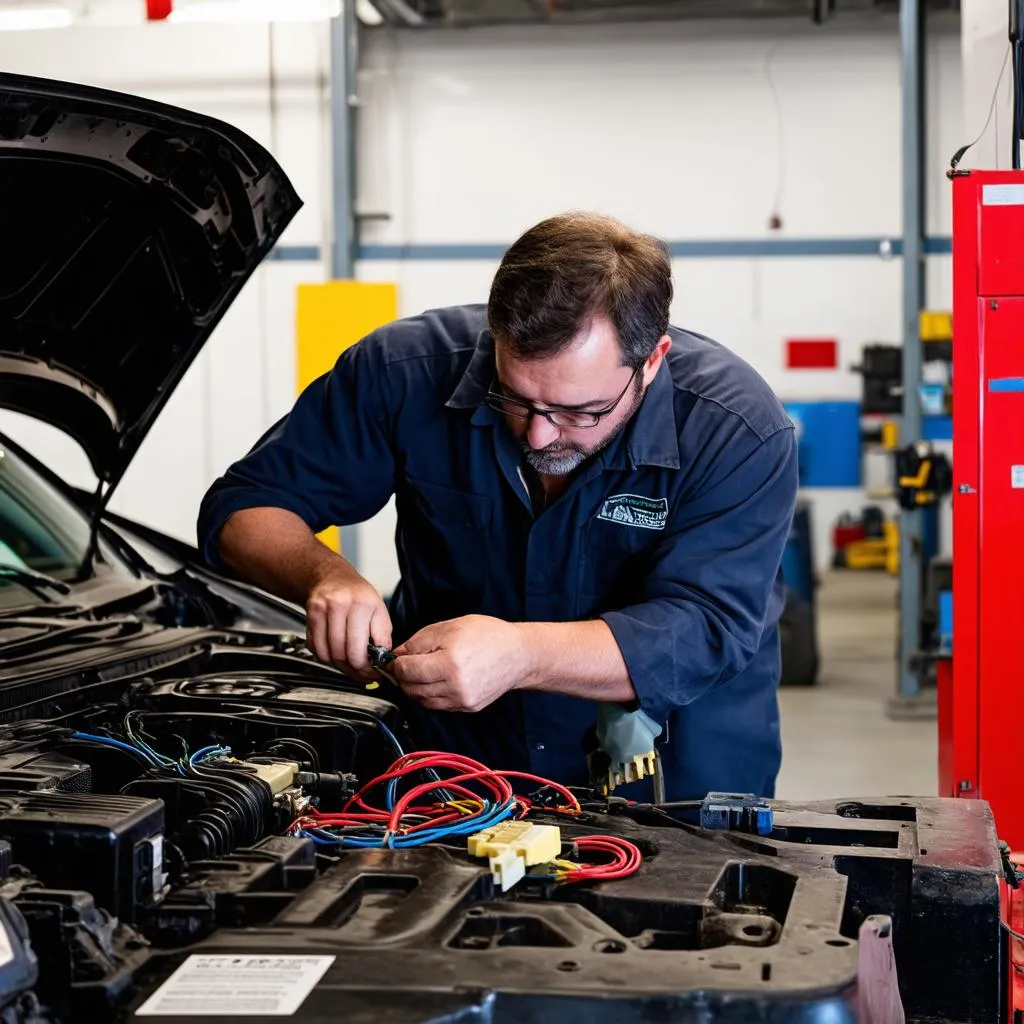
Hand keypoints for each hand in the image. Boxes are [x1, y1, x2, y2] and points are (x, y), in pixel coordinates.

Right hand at [305, 565, 391, 681]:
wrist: (334, 577)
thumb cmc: (358, 594)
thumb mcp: (379, 610)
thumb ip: (382, 636)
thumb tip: (382, 659)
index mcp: (361, 604)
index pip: (357, 649)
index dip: (364, 668)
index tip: (370, 672)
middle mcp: (339, 606)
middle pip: (340, 654)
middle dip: (352, 670)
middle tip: (361, 673)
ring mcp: (321, 610)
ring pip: (326, 654)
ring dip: (339, 666)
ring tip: (350, 664)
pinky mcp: (309, 617)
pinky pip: (315, 648)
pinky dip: (325, 656)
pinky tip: (336, 652)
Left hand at [390, 615, 527, 711]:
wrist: (518, 654)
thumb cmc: (488, 635)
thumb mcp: (450, 626)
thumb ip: (419, 641)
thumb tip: (399, 654)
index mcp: (450, 663)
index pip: (408, 671)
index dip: (397, 664)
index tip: (396, 658)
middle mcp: (456, 686)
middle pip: (412, 688)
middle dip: (403, 677)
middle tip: (405, 664)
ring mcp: (462, 700)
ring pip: (423, 700)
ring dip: (415, 688)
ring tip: (420, 672)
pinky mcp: (468, 707)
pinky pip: (438, 705)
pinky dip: (430, 695)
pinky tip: (436, 680)